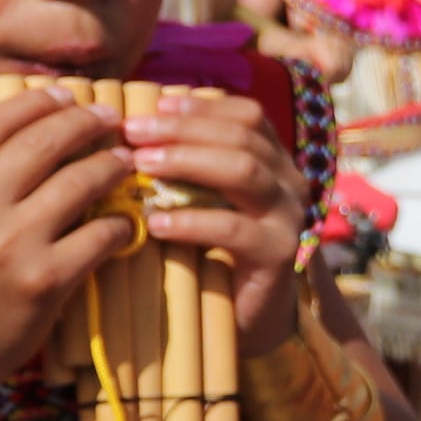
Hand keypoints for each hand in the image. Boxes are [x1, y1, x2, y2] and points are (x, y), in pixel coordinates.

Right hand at [0, 84, 143, 405]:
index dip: (37, 101)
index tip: (66, 96)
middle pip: (43, 141)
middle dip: (85, 121)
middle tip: (110, 120)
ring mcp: (10, 245)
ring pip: (79, 180)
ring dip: (112, 165)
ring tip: (125, 162)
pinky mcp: (44, 281)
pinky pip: (98, 235)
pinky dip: (119, 223)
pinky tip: (123, 220)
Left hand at [118, 83, 305, 338]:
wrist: (250, 316)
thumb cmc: (216, 251)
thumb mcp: (206, 199)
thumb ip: (188, 166)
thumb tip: (133, 128)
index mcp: (273, 160)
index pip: (248, 115)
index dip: (203, 106)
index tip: (155, 105)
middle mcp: (288, 181)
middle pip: (242, 136)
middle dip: (183, 129)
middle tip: (132, 132)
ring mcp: (287, 218)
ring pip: (243, 171)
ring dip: (186, 162)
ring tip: (141, 166)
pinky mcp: (277, 255)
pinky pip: (234, 229)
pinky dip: (190, 221)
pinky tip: (155, 222)